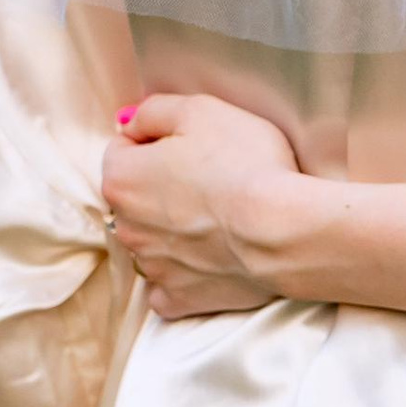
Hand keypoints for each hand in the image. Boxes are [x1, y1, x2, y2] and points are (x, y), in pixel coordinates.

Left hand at [101, 92, 311, 320]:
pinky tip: (209, 258)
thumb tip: (132, 124)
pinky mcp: (178, 297)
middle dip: (161, 188)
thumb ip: (154, 111)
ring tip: (218, 219)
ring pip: (151, 241)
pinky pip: (168, 285)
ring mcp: (151, 265)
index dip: (159, 142)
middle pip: (135, 198)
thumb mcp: (200, 109)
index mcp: (122, 177)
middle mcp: (125, 225)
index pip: (123, 150)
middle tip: (210, 180)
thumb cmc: (245, 165)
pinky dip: (183, 273)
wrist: (283, 230)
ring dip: (173, 230)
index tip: (192, 146)